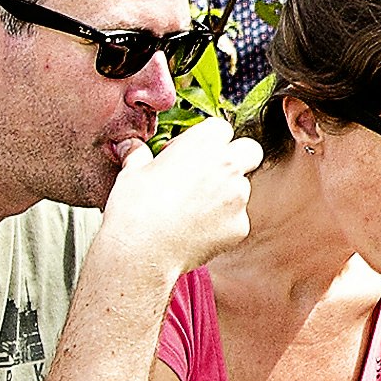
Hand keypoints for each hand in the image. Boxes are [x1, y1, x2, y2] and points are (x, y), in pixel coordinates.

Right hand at [91, 118, 261, 276]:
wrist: (141, 251)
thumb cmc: (134, 209)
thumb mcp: (131, 172)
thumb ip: (139, 153)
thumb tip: (131, 145)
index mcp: (203, 144)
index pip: (220, 129)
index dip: (205, 140)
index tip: (186, 155)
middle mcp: (227, 166)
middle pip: (249, 150)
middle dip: (236, 157)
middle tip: (210, 173)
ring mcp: (238, 198)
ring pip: (243, 188)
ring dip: (226, 194)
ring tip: (193, 211)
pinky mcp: (240, 227)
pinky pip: (237, 220)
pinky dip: (222, 224)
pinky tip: (196, 232)